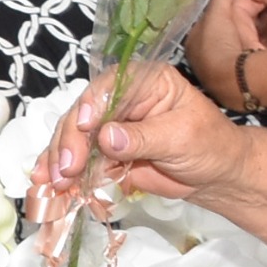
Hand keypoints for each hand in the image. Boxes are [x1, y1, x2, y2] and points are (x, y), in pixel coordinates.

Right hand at [40, 61, 247, 207]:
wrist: (216, 177)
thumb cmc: (210, 146)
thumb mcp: (182, 137)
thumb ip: (144, 137)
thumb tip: (106, 138)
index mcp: (145, 81)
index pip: (111, 85)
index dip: (92, 104)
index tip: (84, 128)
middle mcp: (122, 99)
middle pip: (84, 112)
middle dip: (70, 141)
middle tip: (66, 168)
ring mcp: (109, 126)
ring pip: (73, 137)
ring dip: (60, 159)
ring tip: (54, 182)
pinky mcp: (103, 153)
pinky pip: (78, 160)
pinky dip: (63, 173)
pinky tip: (50, 184)